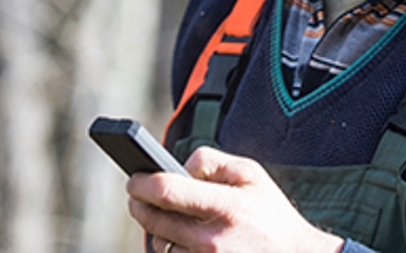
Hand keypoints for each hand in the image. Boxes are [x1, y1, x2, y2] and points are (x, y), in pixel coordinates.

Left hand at [126, 145, 343, 252]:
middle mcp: (212, 239)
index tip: (134, 178)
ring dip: (155, 228)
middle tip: (136, 194)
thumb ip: (212, 161)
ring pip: (159, 243)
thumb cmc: (271, 216)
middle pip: (154, 220)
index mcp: (226, 206)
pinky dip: (171, 247)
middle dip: (138, 204)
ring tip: (165, 216)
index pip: (167, 191)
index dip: (142, 183)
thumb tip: (180, 167)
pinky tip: (182, 236)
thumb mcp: (251, 174)